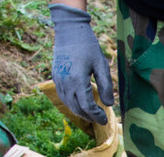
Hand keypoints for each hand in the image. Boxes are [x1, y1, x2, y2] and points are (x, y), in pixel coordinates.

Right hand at [49, 3, 114, 123]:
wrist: (69, 30)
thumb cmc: (88, 46)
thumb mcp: (101, 65)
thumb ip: (105, 86)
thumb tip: (109, 105)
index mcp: (77, 81)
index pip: (87, 107)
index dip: (97, 116)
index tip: (106, 120)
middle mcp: (65, 83)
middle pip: (77, 109)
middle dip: (90, 116)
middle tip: (101, 119)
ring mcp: (58, 81)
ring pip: (68, 104)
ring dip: (80, 112)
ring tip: (92, 113)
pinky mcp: (55, 77)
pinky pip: (63, 96)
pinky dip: (72, 104)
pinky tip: (81, 103)